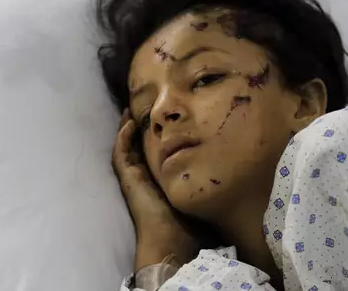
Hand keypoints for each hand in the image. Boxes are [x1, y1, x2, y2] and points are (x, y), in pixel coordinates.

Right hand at [113, 109, 198, 270]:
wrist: (171, 240)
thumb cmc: (188, 225)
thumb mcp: (198, 196)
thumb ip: (204, 184)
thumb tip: (227, 175)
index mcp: (160, 182)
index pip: (156, 155)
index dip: (157, 138)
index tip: (163, 122)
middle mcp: (145, 178)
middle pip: (138, 147)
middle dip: (140, 128)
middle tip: (142, 108)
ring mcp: (134, 177)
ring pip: (126, 146)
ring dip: (127, 127)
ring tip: (130, 108)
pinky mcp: (127, 178)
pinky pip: (120, 151)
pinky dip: (122, 136)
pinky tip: (129, 121)